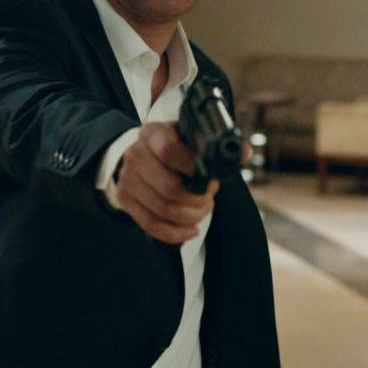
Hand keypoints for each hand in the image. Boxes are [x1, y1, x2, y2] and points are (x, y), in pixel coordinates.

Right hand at [114, 122, 218, 244]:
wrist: (140, 153)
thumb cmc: (172, 145)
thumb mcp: (189, 135)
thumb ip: (217, 142)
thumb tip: (242, 153)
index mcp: (153, 134)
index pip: (171, 151)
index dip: (194, 167)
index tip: (210, 177)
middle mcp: (136, 155)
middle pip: (169, 188)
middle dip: (198, 198)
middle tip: (210, 196)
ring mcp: (128, 178)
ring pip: (163, 209)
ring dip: (190, 216)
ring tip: (202, 210)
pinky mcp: (125, 199)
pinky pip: (150, 224)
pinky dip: (174, 233)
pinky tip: (190, 231)